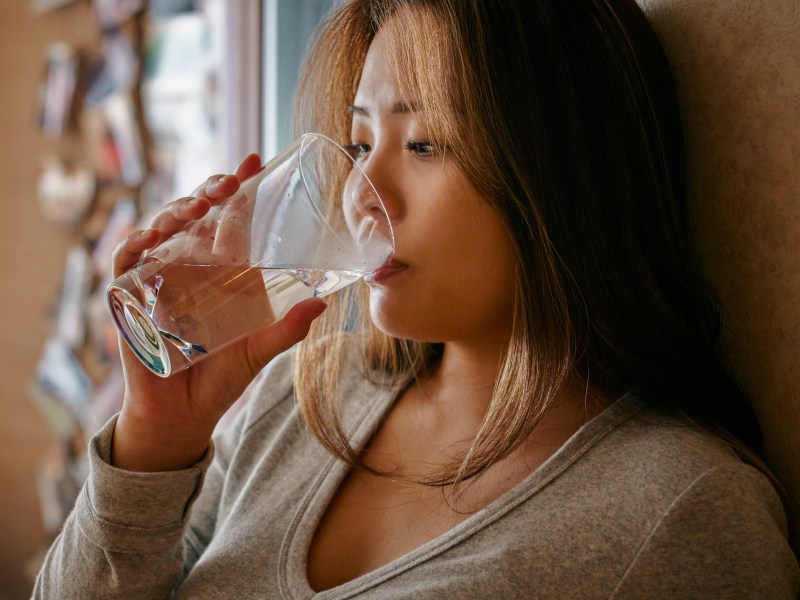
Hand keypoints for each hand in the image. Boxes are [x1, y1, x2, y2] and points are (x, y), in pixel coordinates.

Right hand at [110, 154, 326, 471]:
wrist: (182, 418)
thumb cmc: (220, 381)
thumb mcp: (258, 352)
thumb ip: (286, 330)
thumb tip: (323, 304)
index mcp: (219, 274)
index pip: (226, 221)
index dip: (237, 190)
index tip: (254, 160)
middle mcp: (187, 270)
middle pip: (193, 217)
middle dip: (207, 192)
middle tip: (227, 183)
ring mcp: (157, 282)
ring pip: (160, 231)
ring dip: (174, 212)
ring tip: (195, 207)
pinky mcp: (130, 301)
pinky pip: (125, 265)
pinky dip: (133, 247)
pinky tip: (150, 237)